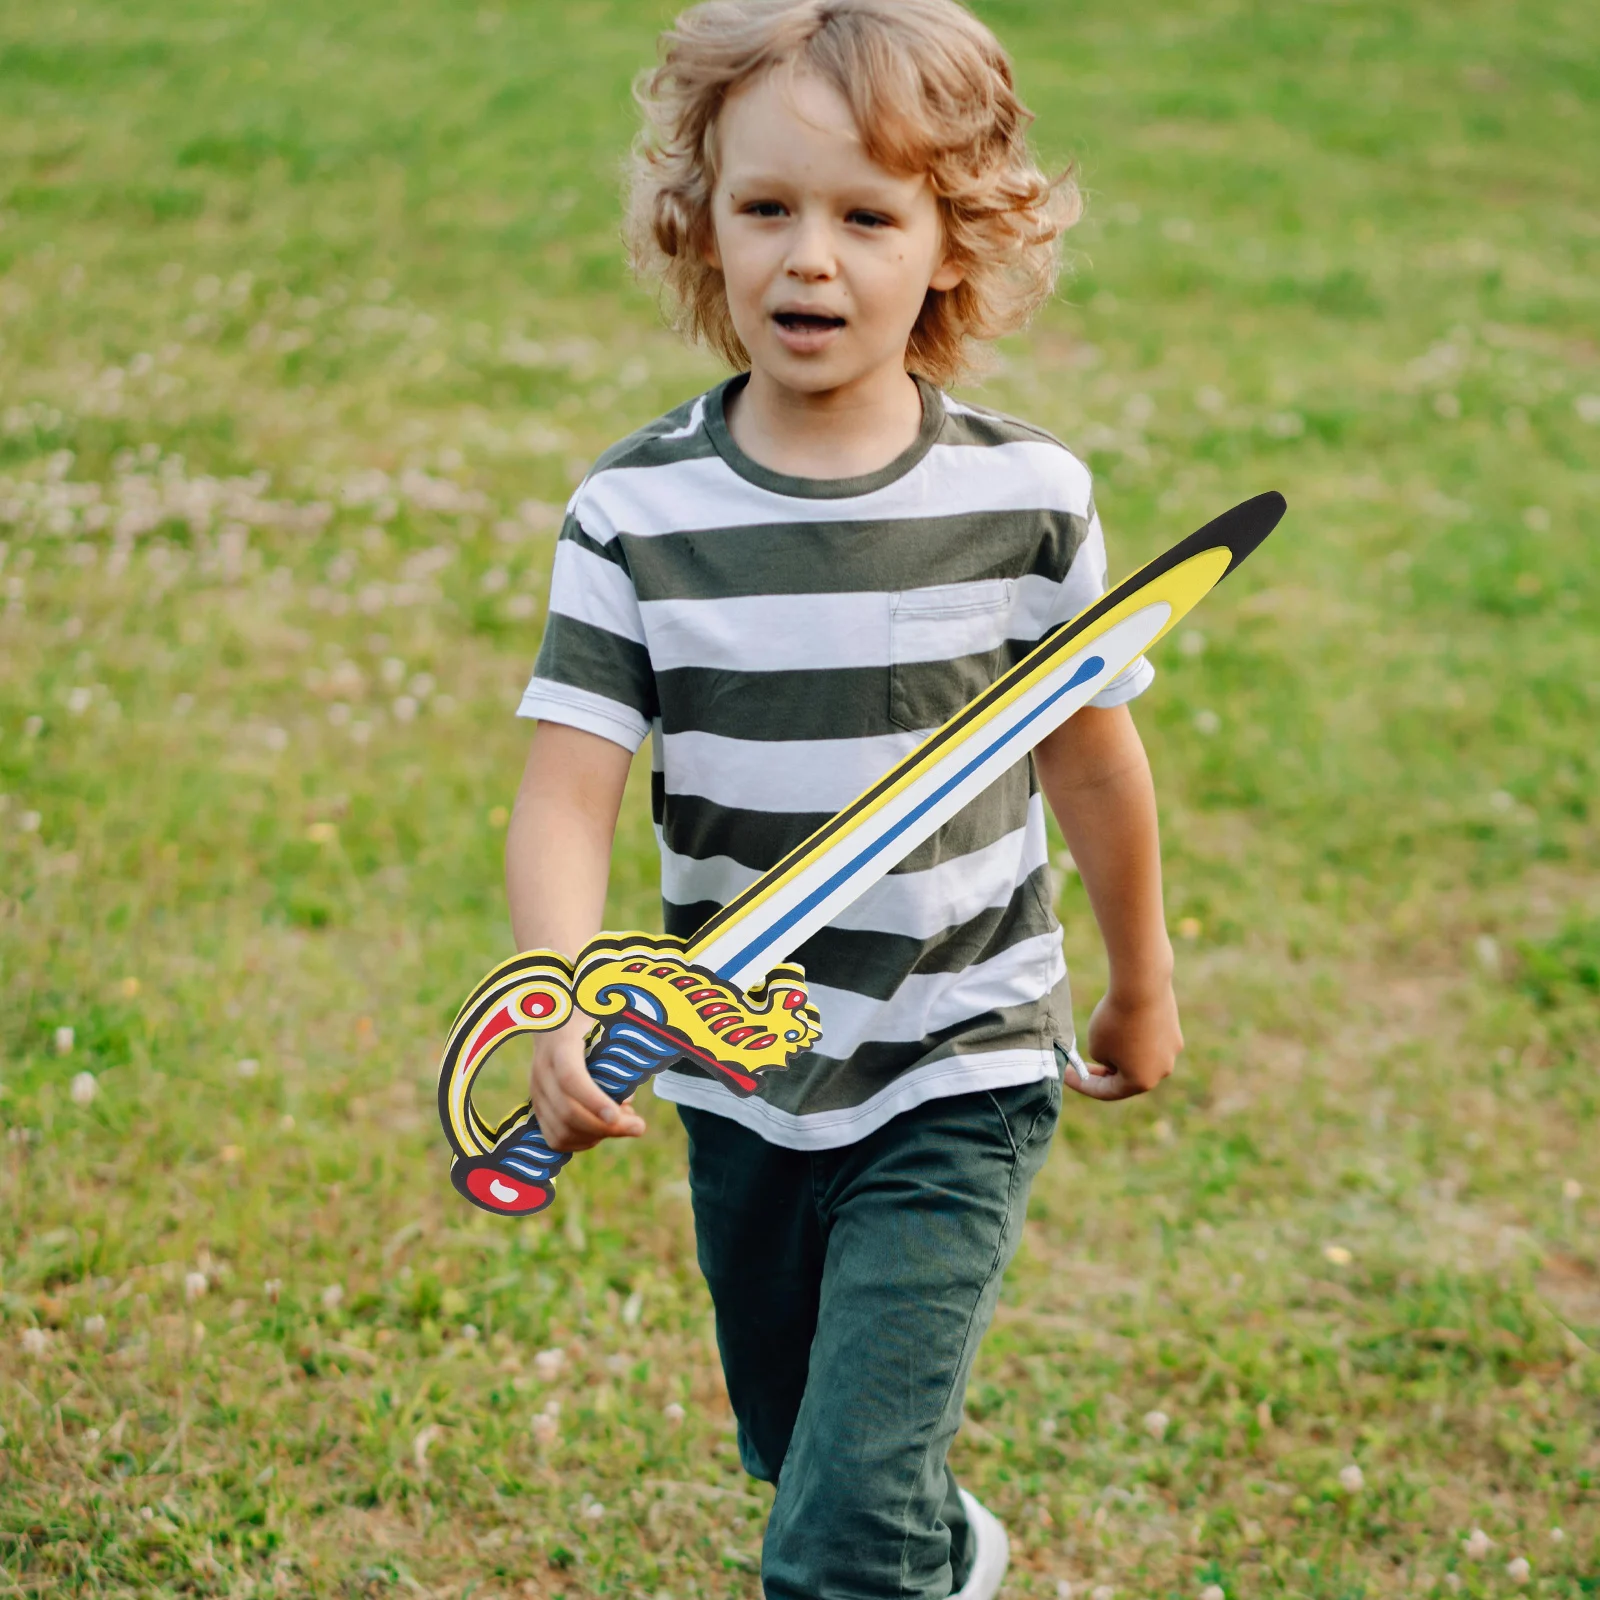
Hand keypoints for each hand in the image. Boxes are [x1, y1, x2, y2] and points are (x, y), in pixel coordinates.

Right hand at [528, 1017, 647, 1151]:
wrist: (553, 1021)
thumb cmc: (587, 1019)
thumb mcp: (605, 1020)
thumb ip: (619, 1052)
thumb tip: (626, 1099)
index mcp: (559, 1045)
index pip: (570, 1078)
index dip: (593, 1100)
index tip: (618, 1116)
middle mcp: (542, 1071)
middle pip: (568, 1111)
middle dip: (606, 1127)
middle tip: (639, 1126)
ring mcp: (536, 1091)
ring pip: (561, 1130)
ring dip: (596, 1136)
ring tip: (623, 1125)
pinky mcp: (537, 1106)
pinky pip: (554, 1138)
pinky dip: (581, 1143)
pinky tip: (602, 1133)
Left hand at [1067, 984, 1183, 1101]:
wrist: (1142, 985)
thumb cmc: (1114, 1020)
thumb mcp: (1097, 1046)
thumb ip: (1104, 1059)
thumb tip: (1116, 1055)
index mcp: (1141, 1082)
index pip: (1107, 1092)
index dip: (1083, 1084)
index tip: (1066, 1074)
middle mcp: (1162, 1072)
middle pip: (1128, 1078)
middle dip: (1104, 1073)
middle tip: (1082, 1065)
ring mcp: (1171, 1051)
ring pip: (1141, 1058)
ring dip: (1122, 1055)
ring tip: (1104, 1040)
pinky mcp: (1174, 1031)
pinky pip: (1150, 1041)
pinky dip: (1135, 1038)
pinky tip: (1124, 1023)